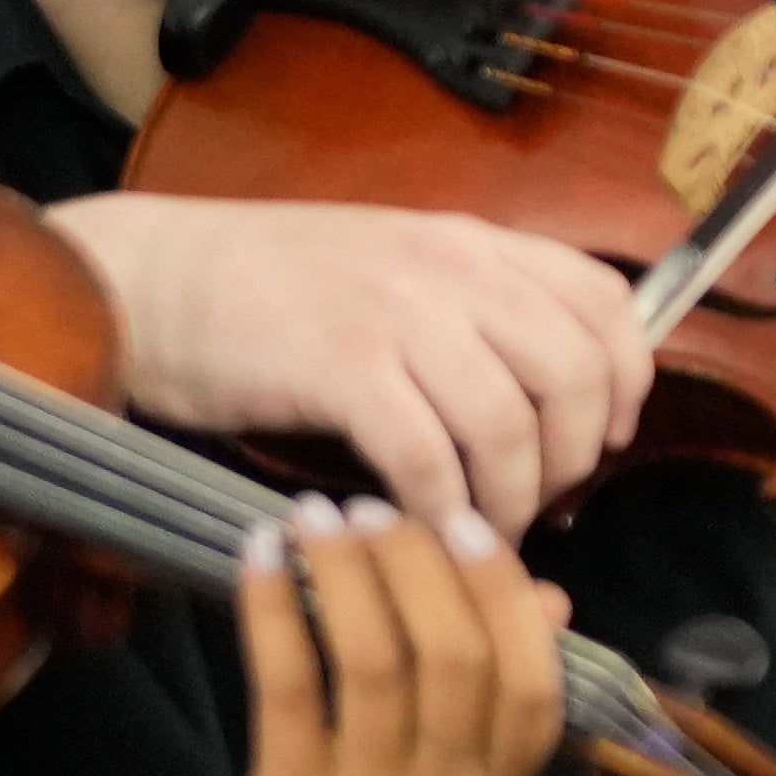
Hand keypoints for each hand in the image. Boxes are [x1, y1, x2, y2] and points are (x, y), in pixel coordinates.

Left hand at [0, 508, 567, 775]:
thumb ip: (497, 715)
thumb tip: (546, 598)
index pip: (532, 678)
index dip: (501, 588)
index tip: (460, 523)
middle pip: (457, 652)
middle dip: (415, 560)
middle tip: (370, 509)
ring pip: (378, 659)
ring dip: (346, 571)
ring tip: (314, 517)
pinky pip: (292, 686)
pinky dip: (275, 609)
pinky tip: (257, 560)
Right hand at [49, 191, 653, 535]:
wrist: (148, 279)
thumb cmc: (267, 292)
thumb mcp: (394, 273)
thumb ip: (474, 316)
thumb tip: (552, 402)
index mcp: (474, 243)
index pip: (607, 302)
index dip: (627, 383)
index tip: (602, 441)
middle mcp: (450, 266)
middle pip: (577, 374)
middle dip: (573, 460)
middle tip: (535, 503)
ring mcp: (396, 311)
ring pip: (511, 424)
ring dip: (507, 500)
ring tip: (477, 532)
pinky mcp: (340, 363)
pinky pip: (428, 457)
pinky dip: (437, 511)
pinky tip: (419, 530)